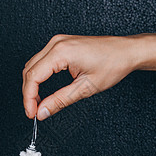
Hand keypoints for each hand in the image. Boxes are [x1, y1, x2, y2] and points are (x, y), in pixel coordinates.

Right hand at [22, 35, 139, 119]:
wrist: (126, 51)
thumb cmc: (113, 64)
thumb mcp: (85, 88)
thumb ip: (60, 101)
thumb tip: (42, 111)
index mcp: (61, 52)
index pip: (33, 77)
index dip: (29, 98)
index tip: (31, 113)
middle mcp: (56, 43)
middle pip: (29, 71)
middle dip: (28, 93)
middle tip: (33, 111)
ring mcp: (58, 42)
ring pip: (32, 65)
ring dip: (32, 85)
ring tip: (37, 103)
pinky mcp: (61, 44)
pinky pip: (41, 61)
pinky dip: (38, 76)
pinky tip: (42, 89)